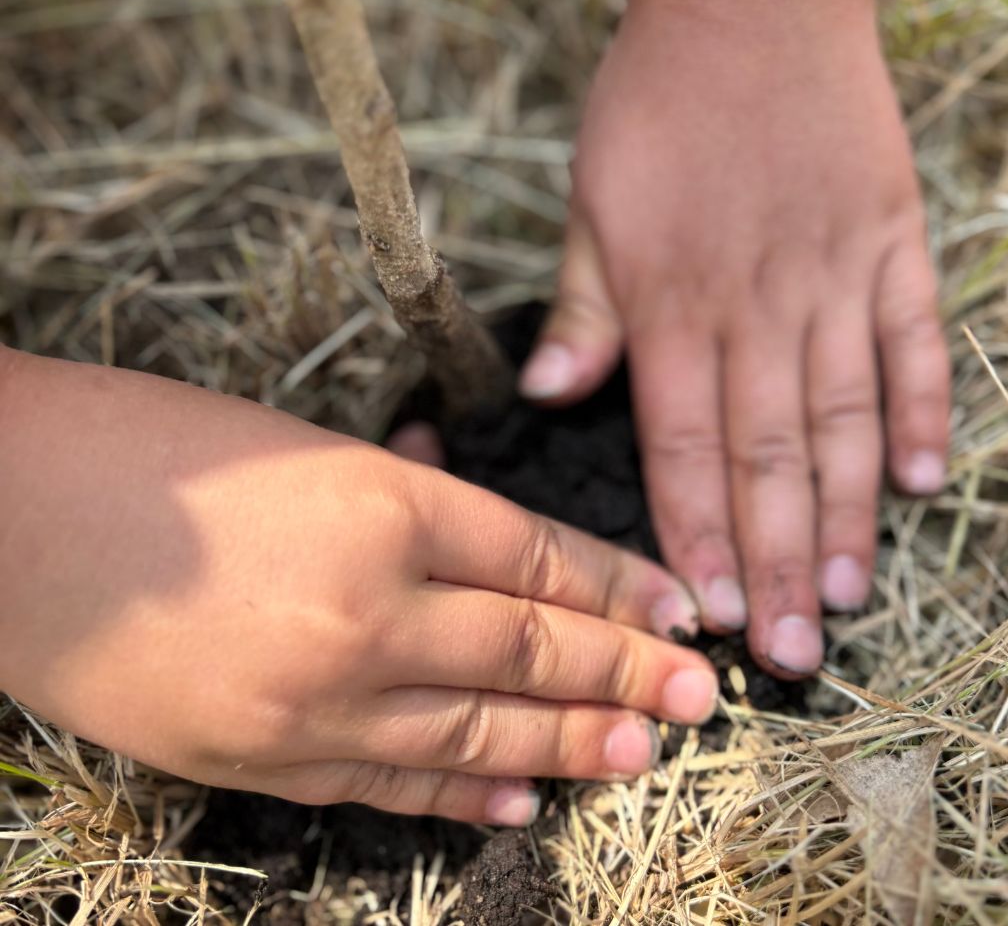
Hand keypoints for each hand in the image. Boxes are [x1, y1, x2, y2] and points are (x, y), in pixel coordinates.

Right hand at [0, 349, 716, 824]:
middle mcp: (363, 609)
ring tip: (643, 752)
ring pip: (472, 732)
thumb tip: (489, 547)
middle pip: (525, 649)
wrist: (5, 509)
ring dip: (566, 743)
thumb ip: (405, 507)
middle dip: (622, 672)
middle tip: (699, 696)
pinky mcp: (252, 758)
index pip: (534, 555)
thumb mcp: (307, 449)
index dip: (614, 584)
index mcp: (382, 504)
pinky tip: (520, 799)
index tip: (673, 607)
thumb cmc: (156, 448)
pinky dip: (458, 795)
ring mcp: (310, 699)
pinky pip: (381, 785)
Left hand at [520, 2, 950, 677]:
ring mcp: (834, 277)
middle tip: (792, 655)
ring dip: (845, 514)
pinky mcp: (892, 242)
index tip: (709, 612)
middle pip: (769, 458)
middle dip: (775, 562)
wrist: (748, 1)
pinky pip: (914, 342)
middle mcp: (758, 306)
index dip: (697, 536)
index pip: (685, 447)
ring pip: (845, 419)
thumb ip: (583, 307)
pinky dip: (924, 413)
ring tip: (845, 594)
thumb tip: (548, 392)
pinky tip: (924, 483)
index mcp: (673, 303)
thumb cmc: (656, 103)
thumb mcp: (591, 200)